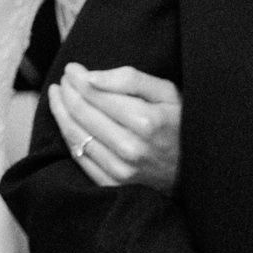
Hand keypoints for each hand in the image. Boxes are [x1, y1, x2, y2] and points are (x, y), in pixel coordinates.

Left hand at [49, 63, 181, 190]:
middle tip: (64, 80)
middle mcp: (130, 147)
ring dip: (60, 110)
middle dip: (67, 92)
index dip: (77, 78)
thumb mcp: (166, 93)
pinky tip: (65, 119)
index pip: (95, 94)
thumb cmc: (180, 125)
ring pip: (74, 133)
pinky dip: (66, 134)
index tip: (72, 69)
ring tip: (58, 95)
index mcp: (146, 121)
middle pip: (81, 112)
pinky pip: (77, 155)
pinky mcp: (112, 183)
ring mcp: (120, 169)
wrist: (194, 171)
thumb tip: (89, 76)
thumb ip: (129, 79)